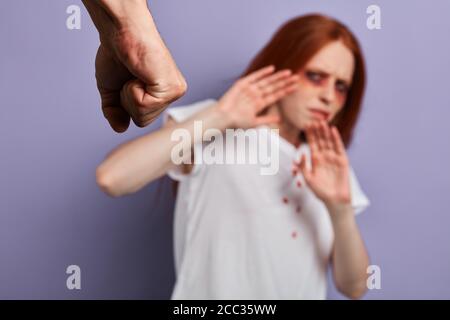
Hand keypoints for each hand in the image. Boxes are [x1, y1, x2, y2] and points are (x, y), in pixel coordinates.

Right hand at [83, 0, 186, 131]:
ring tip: (135, 73)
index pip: (140, 120)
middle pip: (142, 121)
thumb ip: (115, 112)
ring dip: (129, 94)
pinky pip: (143, 106)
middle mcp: (173, 94)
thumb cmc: (118, 55)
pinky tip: (139, 73)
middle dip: (126, 100)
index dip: (124, 103)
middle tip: (130, 76)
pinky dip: (132, 90)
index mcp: (162, 95)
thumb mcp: (111, 90)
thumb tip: (121, 128)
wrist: (120, 33)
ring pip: (142, 116)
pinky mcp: (173, 88)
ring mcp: (175, 92)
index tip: (127, 79)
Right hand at [216, 65, 298, 128]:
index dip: (286, 91)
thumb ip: (267, 120)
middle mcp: (256, 95)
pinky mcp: (242, 84)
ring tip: (288, 73)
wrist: (223, 117)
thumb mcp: (254, 123)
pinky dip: (262, 73)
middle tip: (297, 77)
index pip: (276, 95)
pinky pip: (254, 77)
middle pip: (273, 87)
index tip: (296, 87)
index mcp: (260, 103)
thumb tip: (279, 120)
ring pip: (266, 81)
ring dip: (277, 77)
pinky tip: (272, 69)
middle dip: (285, 82)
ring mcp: (250, 89)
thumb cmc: (236, 122)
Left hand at [297, 120, 350, 207]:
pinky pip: (339, 147)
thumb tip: (301, 153)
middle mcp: (325, 156)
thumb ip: (304, 166)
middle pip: (321, 140)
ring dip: (326, 132)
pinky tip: (333, 130)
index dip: (309, 134)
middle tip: (314, 120)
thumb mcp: (308, 178)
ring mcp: (334, 157)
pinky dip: (336, 139)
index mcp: (316, 159)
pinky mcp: (342, 160)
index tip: (306, 125)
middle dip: (317, 131)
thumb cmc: (320, 191)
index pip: (312, 143)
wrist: (333, 200)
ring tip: (322, 122)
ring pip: (329, 142)